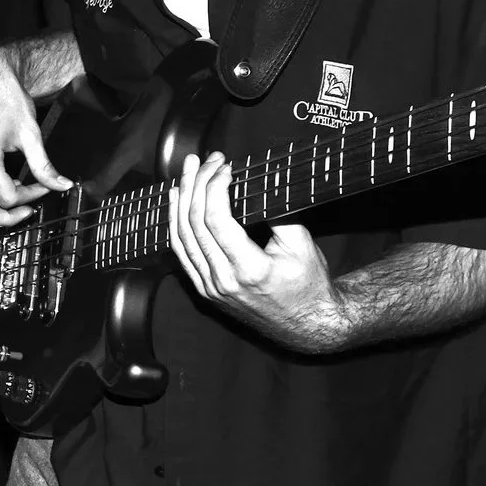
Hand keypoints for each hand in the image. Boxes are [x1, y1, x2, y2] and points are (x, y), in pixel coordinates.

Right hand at [0, 47, 71, 226]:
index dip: (30, 197)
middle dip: (4, 218)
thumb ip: (44, 167)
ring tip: (15, 193)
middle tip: (26, 211)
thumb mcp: (30, 134)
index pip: (6, 197)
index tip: (44, 187)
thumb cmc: (6, 98)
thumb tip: (62, 186)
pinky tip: (1, 179)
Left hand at [166, 152, 339, 346]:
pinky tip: (178, 202)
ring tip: (188, 171)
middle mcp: (224, 281)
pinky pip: (181, 253)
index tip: (225, 167)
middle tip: (205, 160)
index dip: (215, 187)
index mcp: (250, 269)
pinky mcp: (205, 290)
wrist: (308, 325)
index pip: (216, 219)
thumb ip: (278, 213)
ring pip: (182, 237)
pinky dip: (176, 224)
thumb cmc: (309, 284)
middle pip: (194, 224)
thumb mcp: (301, 245)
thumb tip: (256, 181)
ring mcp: (210, 288)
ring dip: (181, 200)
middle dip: (197, 184)